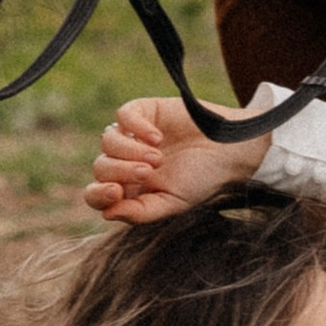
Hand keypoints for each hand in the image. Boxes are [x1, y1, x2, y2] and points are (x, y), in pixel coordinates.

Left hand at [82, 95, 264, 224]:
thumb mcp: (172, 203)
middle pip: (101, 167)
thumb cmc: (202, 180)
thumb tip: (107, 213)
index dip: (98, 194)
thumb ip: (140, 212)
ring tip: (158, 157)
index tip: (116, 192)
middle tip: (150, 172)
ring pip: (108, 140)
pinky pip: (123, 115)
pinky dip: (135, 126)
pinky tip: (157, 137)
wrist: (230, 151)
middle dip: (121, 171)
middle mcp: (126, 162)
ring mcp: (133, 135)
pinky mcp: (144, 112)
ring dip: (129, 151)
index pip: (96, 194)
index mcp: (129, 189)